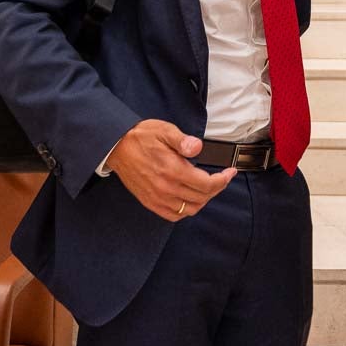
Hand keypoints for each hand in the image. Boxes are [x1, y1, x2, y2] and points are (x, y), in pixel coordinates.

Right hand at [103, 119, 236, 222]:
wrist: (116, 146)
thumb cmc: (141, 137)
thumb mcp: (165, 130)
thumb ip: (183, 141)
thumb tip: (197, 147)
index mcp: (172, 170)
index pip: (207, 185)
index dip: (223, 180)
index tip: (230, 172)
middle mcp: (165, 188)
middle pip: (201, 198)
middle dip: (216, 188)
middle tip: (221, 177)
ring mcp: (157, 198)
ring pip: (189, 209)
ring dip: (203, 200)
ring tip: (207, 187)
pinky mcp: (149, 202)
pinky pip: (173, 215)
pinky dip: (185, 210)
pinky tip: (189, 199)